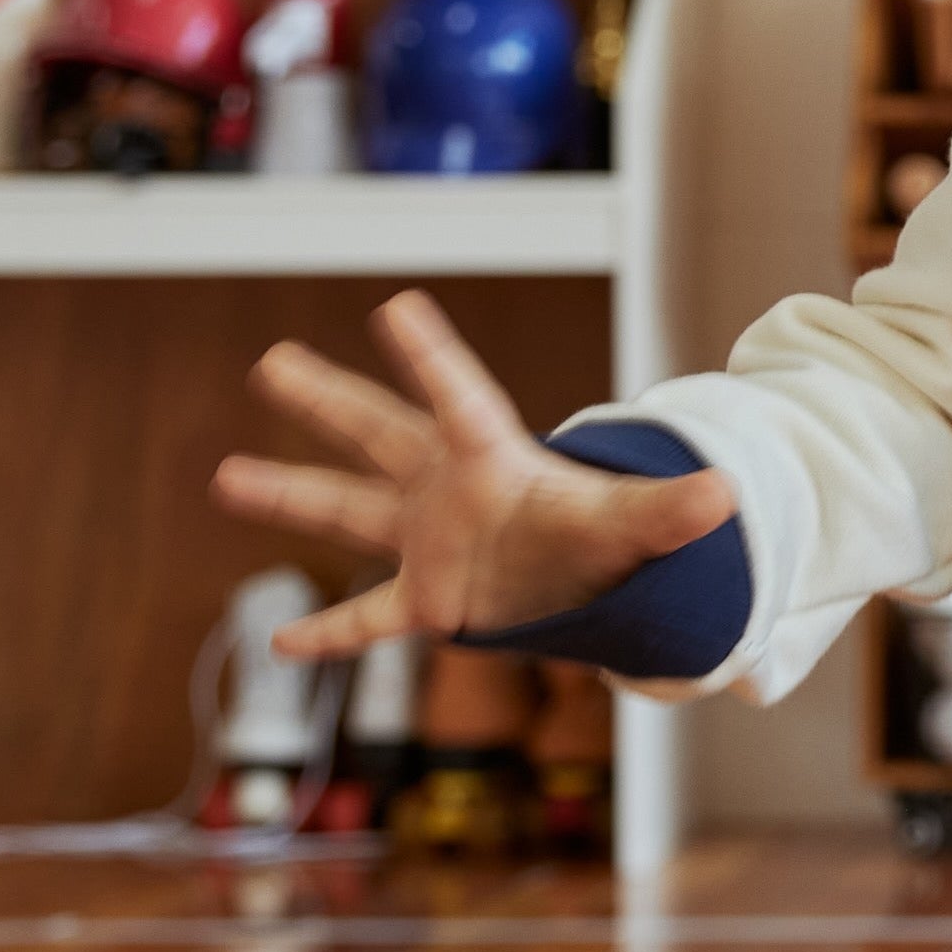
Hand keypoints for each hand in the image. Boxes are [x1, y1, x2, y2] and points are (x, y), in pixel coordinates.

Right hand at [211, 291, 737, 660]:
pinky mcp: (427, 596)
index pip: (460, 397)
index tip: (396, 306)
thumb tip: (727, 495)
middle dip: (328, 400)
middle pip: (379, 432)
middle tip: (272, 362)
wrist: (582, 573)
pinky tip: (277, 645)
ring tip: (224, 474)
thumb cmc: (598, 531)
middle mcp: (447, 488)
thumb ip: (670, 510)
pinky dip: (330, 635)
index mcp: (495, 458)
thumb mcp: (633, 523)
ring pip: (347, 510)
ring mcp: (427, 539)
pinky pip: (368, 617)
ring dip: (289, 493)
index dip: (431, 356)